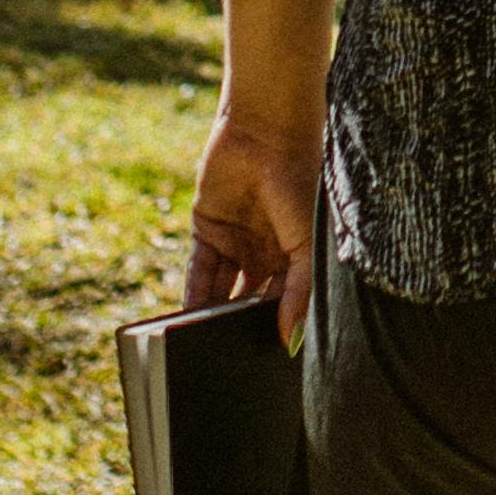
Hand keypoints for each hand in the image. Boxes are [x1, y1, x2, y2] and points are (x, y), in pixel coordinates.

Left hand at [184, 112, 323, 342]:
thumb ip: (298, 294)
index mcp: (296, 256)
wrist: (266, 134)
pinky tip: (189, 320)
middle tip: (233, 360)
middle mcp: (266, 251)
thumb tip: (290, 342)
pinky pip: (199, 270)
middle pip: (250, 299)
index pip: (284, 301)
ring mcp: (236, 241)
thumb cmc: (301, 184)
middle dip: (241, 325)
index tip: (268, 360)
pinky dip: (194, 294)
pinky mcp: (207, 228)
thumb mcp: (306, 246)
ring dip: (214, 315)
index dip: (276, 327)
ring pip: (222, 289)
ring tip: (206, 347)